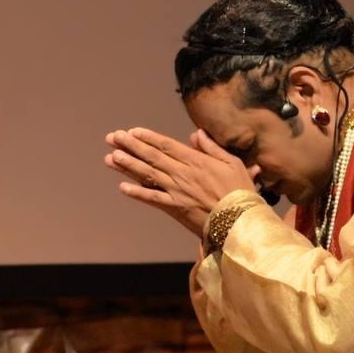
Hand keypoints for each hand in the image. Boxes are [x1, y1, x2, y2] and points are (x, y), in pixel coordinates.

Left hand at [104, 127, 257, 237]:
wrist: (242, 221)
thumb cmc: (241, 192)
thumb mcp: (232, 163)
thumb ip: (212, 148)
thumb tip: (196, 133)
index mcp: (197, 161)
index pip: (167, 146)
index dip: (148, 138)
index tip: (132, 131)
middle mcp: (183, 174)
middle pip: (152, 157)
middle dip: (131, 146)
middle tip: (113, 137)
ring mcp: (177, 191)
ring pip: (149, 175)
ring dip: (128, 165)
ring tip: (111, 156)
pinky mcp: (176, 208)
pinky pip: (153, 199)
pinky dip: (138, 193)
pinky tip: (122, 187)